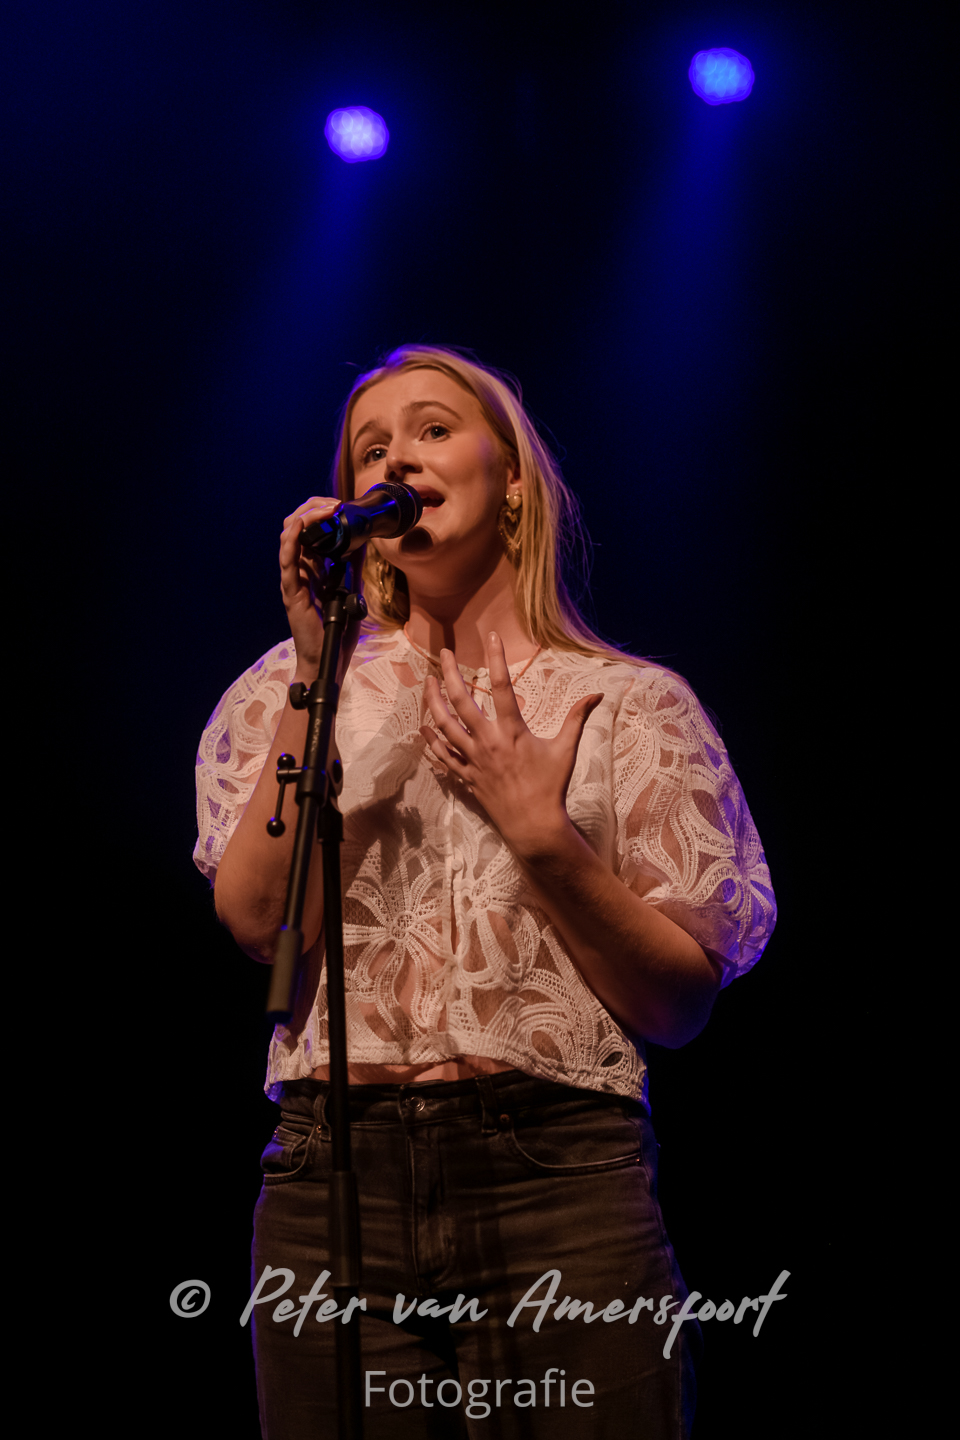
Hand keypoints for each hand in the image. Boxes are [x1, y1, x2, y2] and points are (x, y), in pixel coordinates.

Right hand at [279, 496, 340, 677]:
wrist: (328, 660)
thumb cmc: (336, 631)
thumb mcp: (351, 591)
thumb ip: (353, 567)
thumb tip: (363, 543)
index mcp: (312, 567)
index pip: (310, 529)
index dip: (321, 512)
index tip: (340, 506)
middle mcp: (299, 569)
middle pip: (297, 527)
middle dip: (314, 508)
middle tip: (334, 503)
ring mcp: (293, 579)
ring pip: (289, 537)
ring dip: (306, 517)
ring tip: (324, 508)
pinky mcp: (291, 591)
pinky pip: (286, 561)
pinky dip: (290, 540)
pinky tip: (299, 526)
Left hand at [420, 632, 602, 862]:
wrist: (534, 826)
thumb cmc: (551, 787)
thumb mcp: (565, 750)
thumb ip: (577, 719)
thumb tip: (597, 695)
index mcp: (512, 731)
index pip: (502, 686)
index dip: (497, 658)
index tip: (492, 637)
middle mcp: (488, 741)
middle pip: (461, 701)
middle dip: (450, 674)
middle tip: (443, 654)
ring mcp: (473, 759)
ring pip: (445, 726)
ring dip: (433, 702)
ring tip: (427, 683)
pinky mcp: (466, 776)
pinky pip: (443, 756)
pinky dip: (432, 741)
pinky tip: (423, 728)